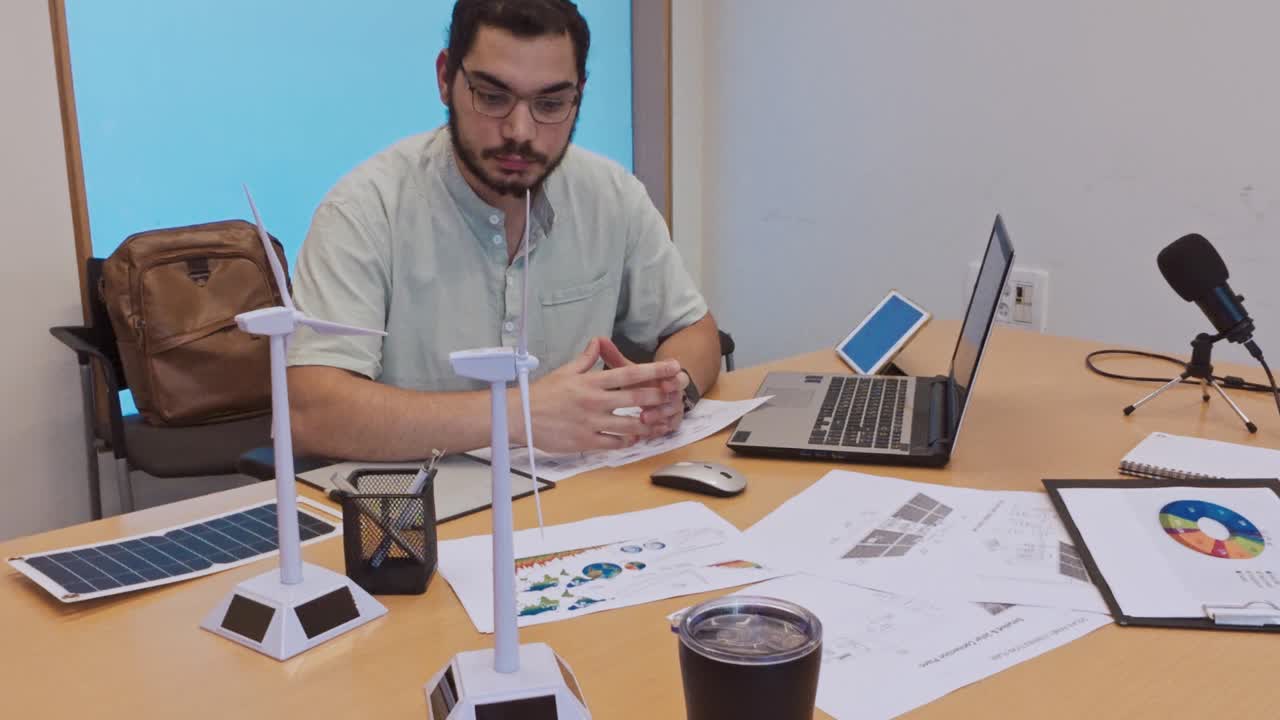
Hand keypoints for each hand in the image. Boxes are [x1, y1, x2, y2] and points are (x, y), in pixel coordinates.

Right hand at [515, 337, 682, 452]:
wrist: (520, 416)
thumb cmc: (542, 394)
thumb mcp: (566, 371)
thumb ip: (586, 358)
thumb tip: (598, 341)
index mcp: (591, 382)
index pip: (630, 374)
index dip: (655, 371)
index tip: (673, 368)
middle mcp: (595, 401)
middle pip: (636, 399)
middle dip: (659, 397)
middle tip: (676, 395)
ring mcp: (591, 423)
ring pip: (630, 425)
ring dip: (649, 424)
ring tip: (662, 422)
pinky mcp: (586, 441)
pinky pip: (614, 443)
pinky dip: (628, 441)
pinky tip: (635, 439)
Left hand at [597, 337, 686, 438]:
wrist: (656, 393)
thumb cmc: (638, 381)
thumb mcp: (627, 369)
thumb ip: (614, 357)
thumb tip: (598, 339)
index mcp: (666, 376)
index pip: (676, 375)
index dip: (673, 379)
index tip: (664, 382)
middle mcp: (673, 391)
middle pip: (677, 395)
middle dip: (667, 398)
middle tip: (655, 401)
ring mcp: (673, 407)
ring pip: (673, 412)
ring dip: (661, 415)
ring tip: (644, 419)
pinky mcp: (671, 422)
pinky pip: (671, 426)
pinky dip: (662, 428)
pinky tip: (652, 431)